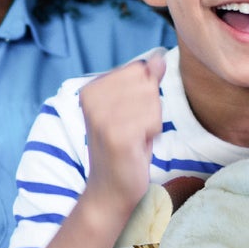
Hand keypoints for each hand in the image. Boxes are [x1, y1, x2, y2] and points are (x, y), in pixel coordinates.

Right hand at [78, 49, 166, 222]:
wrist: (109, 190)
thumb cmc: (125, 148)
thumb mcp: (134, 108)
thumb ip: (145, 81)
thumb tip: (158, 57)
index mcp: (91, 88)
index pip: (139, 70)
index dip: (144, 95)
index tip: (130, 117)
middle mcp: (91, 99)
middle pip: (147, 84)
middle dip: (150, 109)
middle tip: (134, 130)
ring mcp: (101, 117)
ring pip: (152, 101)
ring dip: (151, 123)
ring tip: (135, 139)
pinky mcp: (116, 135)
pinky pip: (153, 120)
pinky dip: (151, 136)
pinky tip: (136, 147)